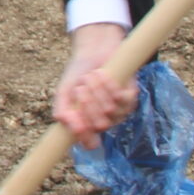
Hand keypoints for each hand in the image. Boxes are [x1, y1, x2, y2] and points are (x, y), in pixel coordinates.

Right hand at [53, 23, 136, 149]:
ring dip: (96, 90)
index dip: (85, 136)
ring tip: (91, 76)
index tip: (79, 125)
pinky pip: (121, 98)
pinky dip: (109, 85)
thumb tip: (71, 128)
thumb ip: (62, 111)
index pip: (90, 142)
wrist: (93, 52)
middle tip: (81, 88)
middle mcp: (105, 120)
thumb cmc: (77, 74)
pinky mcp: (131, 97)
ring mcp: (120, 110)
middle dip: (87, 104)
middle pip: (99, 124)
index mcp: (88, 123)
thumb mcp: (64, 93)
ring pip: (110, 110)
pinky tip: (103, 74)